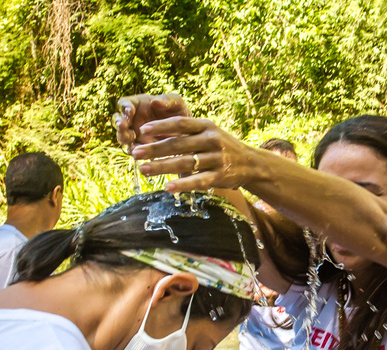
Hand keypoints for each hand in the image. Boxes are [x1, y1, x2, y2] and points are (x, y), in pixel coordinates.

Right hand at [114, 93, 189, 151]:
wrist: (186, 131)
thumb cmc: (178, 111)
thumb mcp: (176, 103)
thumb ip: (168, 100)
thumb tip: (155, 101)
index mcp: (137, 104)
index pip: (124, 103)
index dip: (124, 106)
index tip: (130, 110)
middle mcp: (132, 119)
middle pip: (118, 121)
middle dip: (119, 123)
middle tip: (123, 125)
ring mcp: (134, 135)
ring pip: (123, 137)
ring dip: (123, 137)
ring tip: (130, 138)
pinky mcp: (139, 148)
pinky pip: (134, 151)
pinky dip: (135, 151)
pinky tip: (139, 151)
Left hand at [130, 116, 258, 193]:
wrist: (251, 163)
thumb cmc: (221, 147)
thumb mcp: (207, 133)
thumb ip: (185, 132)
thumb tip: (154, 133)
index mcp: (206, 126)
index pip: (181, 124)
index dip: (161, 127)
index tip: (143, 131)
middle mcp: (212, 140)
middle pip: (178, 144)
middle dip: (155, 149)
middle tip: (135, 153)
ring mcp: (217, 159)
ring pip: (185, 163)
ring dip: (162, 167)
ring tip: (143, 170)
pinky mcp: (220, 176)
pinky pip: (198, 181)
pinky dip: (182, 185)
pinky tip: (167, 188)